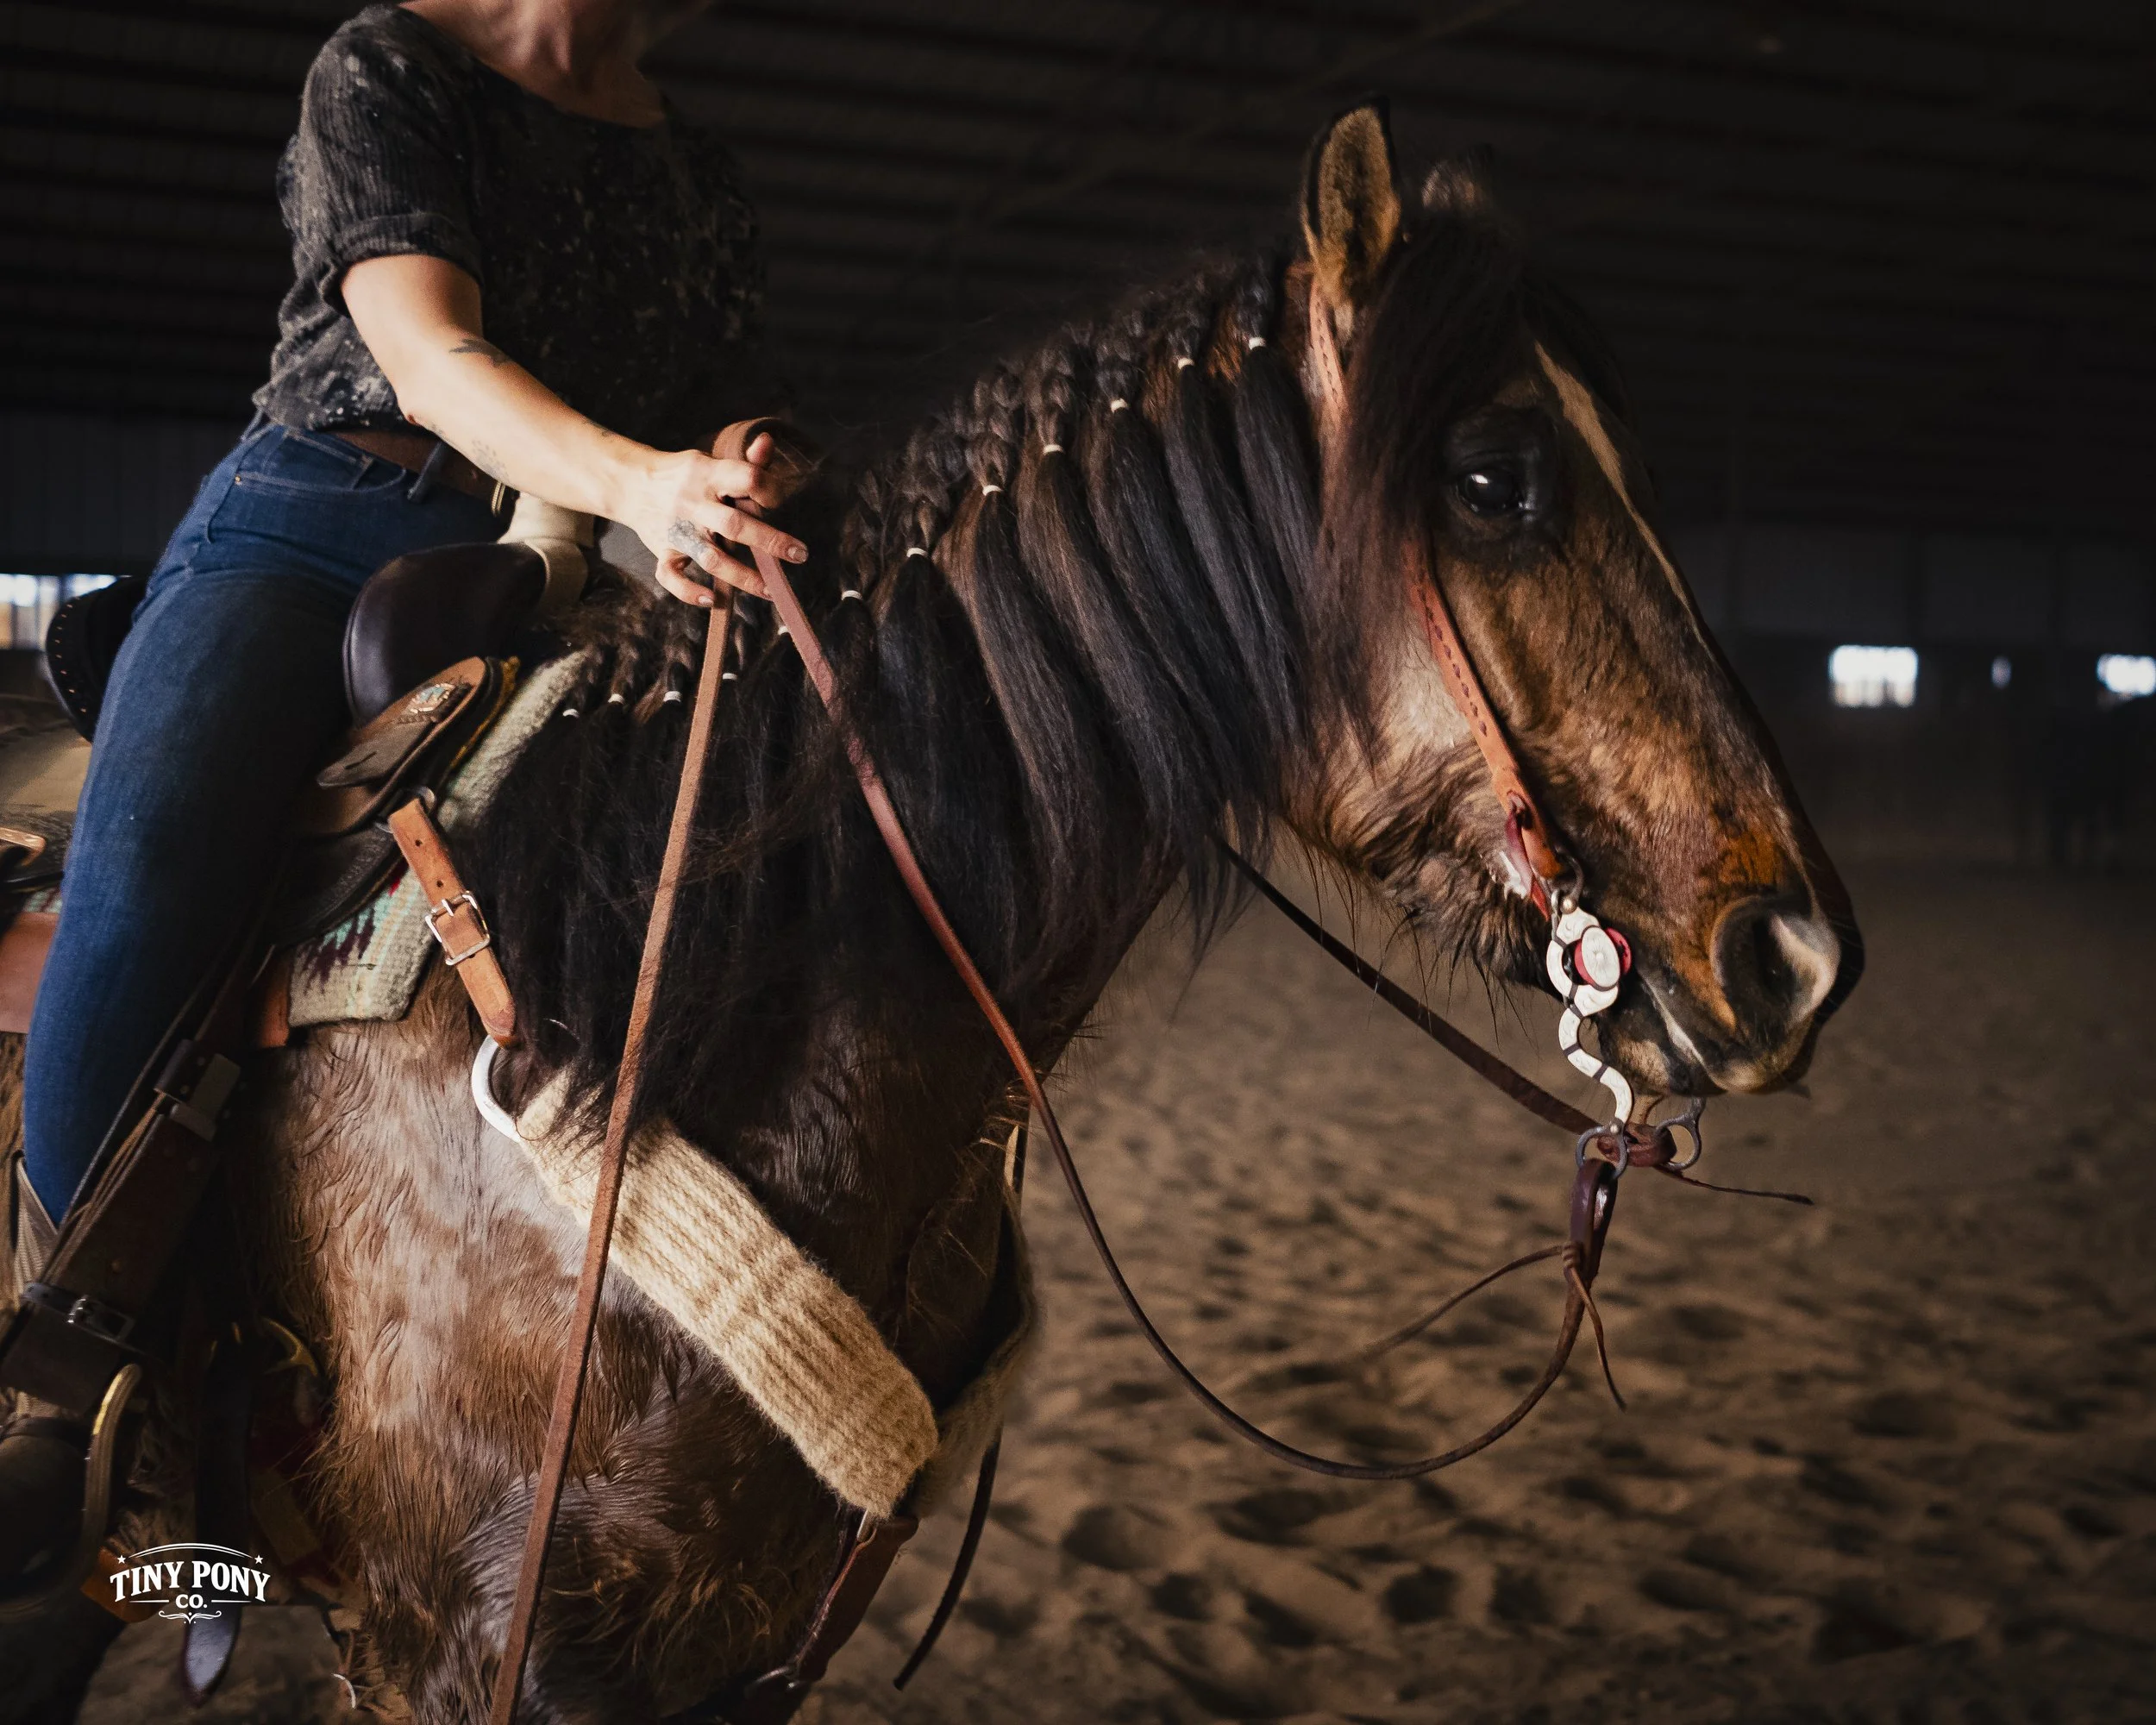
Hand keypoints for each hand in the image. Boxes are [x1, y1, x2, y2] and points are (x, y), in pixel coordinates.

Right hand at [628, 432, 808, 605]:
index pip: (746, 478)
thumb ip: (744, 462)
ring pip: (711, 558)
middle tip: (799, 555)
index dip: (768, 490)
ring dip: (742, 577)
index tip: (779, 502)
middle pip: (734, 525)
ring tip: (770, 590)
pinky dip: (688, 592)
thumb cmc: (685, 476)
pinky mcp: (662, 551)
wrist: (631, 483)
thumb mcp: (711, 463)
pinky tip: (711, 600)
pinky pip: (671, 577)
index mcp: (709, 476)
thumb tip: (768, 441)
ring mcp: (677, 531)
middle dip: (770, 542)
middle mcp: (694, 504)